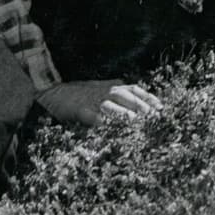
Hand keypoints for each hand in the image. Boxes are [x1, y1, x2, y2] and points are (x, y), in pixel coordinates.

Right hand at [36, 80, 162, 126]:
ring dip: (127, 116)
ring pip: (115, 107)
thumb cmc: (76, 91)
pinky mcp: (82, 110)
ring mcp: (94, 101)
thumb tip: (127, 84)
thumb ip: (112, 85)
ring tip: (138, 125)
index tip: (162, 109)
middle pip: (130, 99)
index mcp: (111, 86)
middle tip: (156, 122)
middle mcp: (106, 91)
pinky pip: (95, 118)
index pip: (136, 90)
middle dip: (144, 110)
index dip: (150, 99)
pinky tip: (110, 130)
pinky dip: (103, 123)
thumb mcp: (96, 85)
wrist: (52, 91)